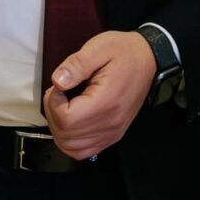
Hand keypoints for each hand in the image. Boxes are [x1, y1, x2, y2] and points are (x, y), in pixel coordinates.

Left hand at [41, 30, 156, 160]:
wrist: (146, 59)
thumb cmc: (124, 53)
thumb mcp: (98, 48)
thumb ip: (76, 65)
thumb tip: (58, 81)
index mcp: (106, 101)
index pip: (66, 119)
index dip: (53, 103)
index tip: (59, 86)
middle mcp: (111, 123)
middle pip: (66, 136)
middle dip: (53, 114)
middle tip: (59, 93)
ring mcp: (112, 132)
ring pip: (72, 147)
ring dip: (59, 129)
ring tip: (64, 106)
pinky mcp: (112, 134)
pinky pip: (84, 151)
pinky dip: (70, 141)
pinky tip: (70, 122)